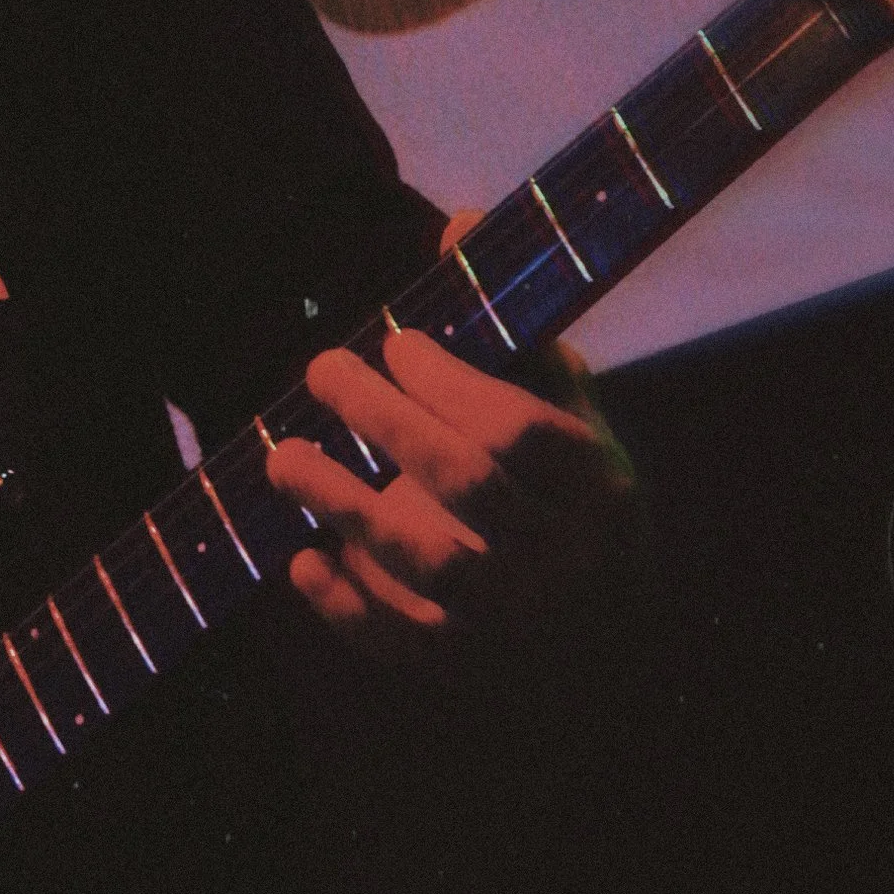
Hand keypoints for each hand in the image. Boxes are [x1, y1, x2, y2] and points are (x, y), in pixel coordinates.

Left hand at [264, 315, 629, 662]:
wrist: (612, 646)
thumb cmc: (572, 503)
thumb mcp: (569, 419)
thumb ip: (512, 335)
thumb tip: (453, 222)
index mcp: (599, 489)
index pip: (520, 429)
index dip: (450, 381)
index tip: (396, 343)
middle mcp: (565, 558)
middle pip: (467, 482)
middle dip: (383, 419)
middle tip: (322, 369)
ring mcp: (516, 623)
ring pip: (426, 563)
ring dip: (344, 505)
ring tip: (281, 458)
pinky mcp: (466, 671)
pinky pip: (398, 642)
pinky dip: (344, 606)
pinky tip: (301, 559)